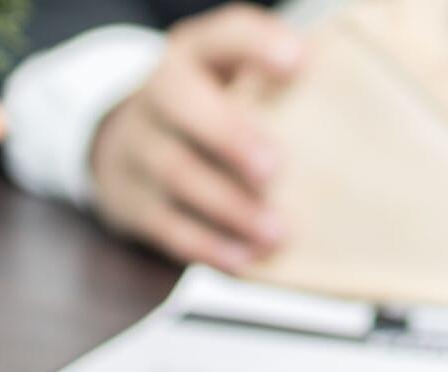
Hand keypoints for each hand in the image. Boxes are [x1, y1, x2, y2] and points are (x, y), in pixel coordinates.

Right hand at [90, 4, 301, 271]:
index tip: (298, 61)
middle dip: (229, 136)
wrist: (122, 146)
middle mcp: (157, 95)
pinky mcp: (130, 202)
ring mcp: (136, 149)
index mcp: (192, 56)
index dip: (257, 44)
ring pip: (176, 174)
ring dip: (229, 206)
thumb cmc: (204, 108)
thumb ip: (270, 73)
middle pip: (181, 103)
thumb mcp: (227, 74)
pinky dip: (208, 246)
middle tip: (274, 168)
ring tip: (276, 232)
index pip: (223, 36)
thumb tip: (325, 76)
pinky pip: (165, 227)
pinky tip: (246, 259)